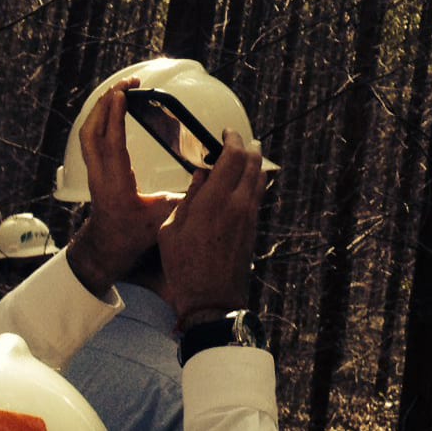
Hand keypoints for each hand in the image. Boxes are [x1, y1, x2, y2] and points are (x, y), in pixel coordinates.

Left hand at [65, 79, 180, 296]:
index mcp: (115, 184)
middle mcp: (100, 175)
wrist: (108, 247)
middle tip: (127, 84)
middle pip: (92, 131)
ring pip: (88, 133)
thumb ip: (187, 198)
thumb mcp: (163, 218)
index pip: (111, 145)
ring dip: (101, 109)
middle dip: (105, 103)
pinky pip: (92, 138)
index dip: (114, 118)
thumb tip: (212, 179)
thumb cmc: (133, 235)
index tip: (122, 95)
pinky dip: (100, 119)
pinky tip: (113, 109)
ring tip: (121, 90)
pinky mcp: (96, 169)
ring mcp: (95, 171)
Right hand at [159, 130, 263, 328]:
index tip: (227, 132)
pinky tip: (245, 180)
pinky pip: (259, 193)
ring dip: (254, 162)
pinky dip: (254, 179)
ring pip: (260, 177)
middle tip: (238, 139)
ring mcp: (250, 215)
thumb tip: (201, 174)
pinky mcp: (255, 226)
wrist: (212, 298)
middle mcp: (238, 204)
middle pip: (253, 162)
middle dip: (248, 146)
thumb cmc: (184, 267)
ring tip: (244, 155)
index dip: (232, 139)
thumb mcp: (171, 230)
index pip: (233, 157)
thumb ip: (188, 197)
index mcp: (213, 202)